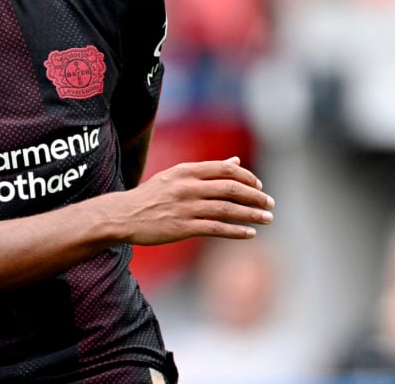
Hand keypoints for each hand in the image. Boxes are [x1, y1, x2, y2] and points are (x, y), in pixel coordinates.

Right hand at [103, 156, 273, 244]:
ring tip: (268, 218)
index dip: (246, 177)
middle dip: (255, 196)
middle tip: (270, 203)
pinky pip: (216, 228)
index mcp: (186, 171)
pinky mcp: (182, 228)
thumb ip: (207, 170)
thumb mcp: (177, 176)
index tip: (259, 186)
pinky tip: (250, 233)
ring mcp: (185, 208)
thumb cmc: (152, 195)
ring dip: (251, 214)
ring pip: (227, 209)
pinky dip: (236, 231)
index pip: (224, 169)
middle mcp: (187, 187)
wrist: (124, 215)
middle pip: (230, 188)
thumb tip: (235, 162)